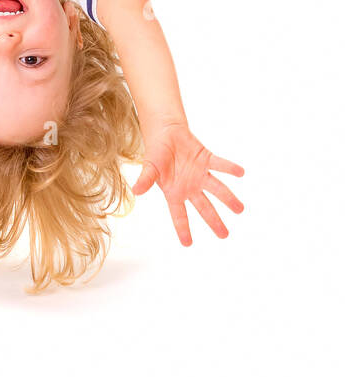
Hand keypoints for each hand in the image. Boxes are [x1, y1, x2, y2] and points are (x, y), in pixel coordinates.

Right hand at [133, 122, 243, 244]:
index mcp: (175, 193)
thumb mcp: (149, 168)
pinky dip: (230, 168)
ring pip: (217, 189)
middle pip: (205, 207)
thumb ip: (145, 179)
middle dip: (214, 221)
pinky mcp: (206, 159)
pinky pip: (220, 165)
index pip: (179, 214)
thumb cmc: (156, 153)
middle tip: (224, 235)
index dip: (182, 228)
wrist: (165, 132)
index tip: (187, 244)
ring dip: (228, 198)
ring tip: (239, 209)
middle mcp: (190, 187)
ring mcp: (200, 174)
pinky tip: (240, 172)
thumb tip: (136, 191)